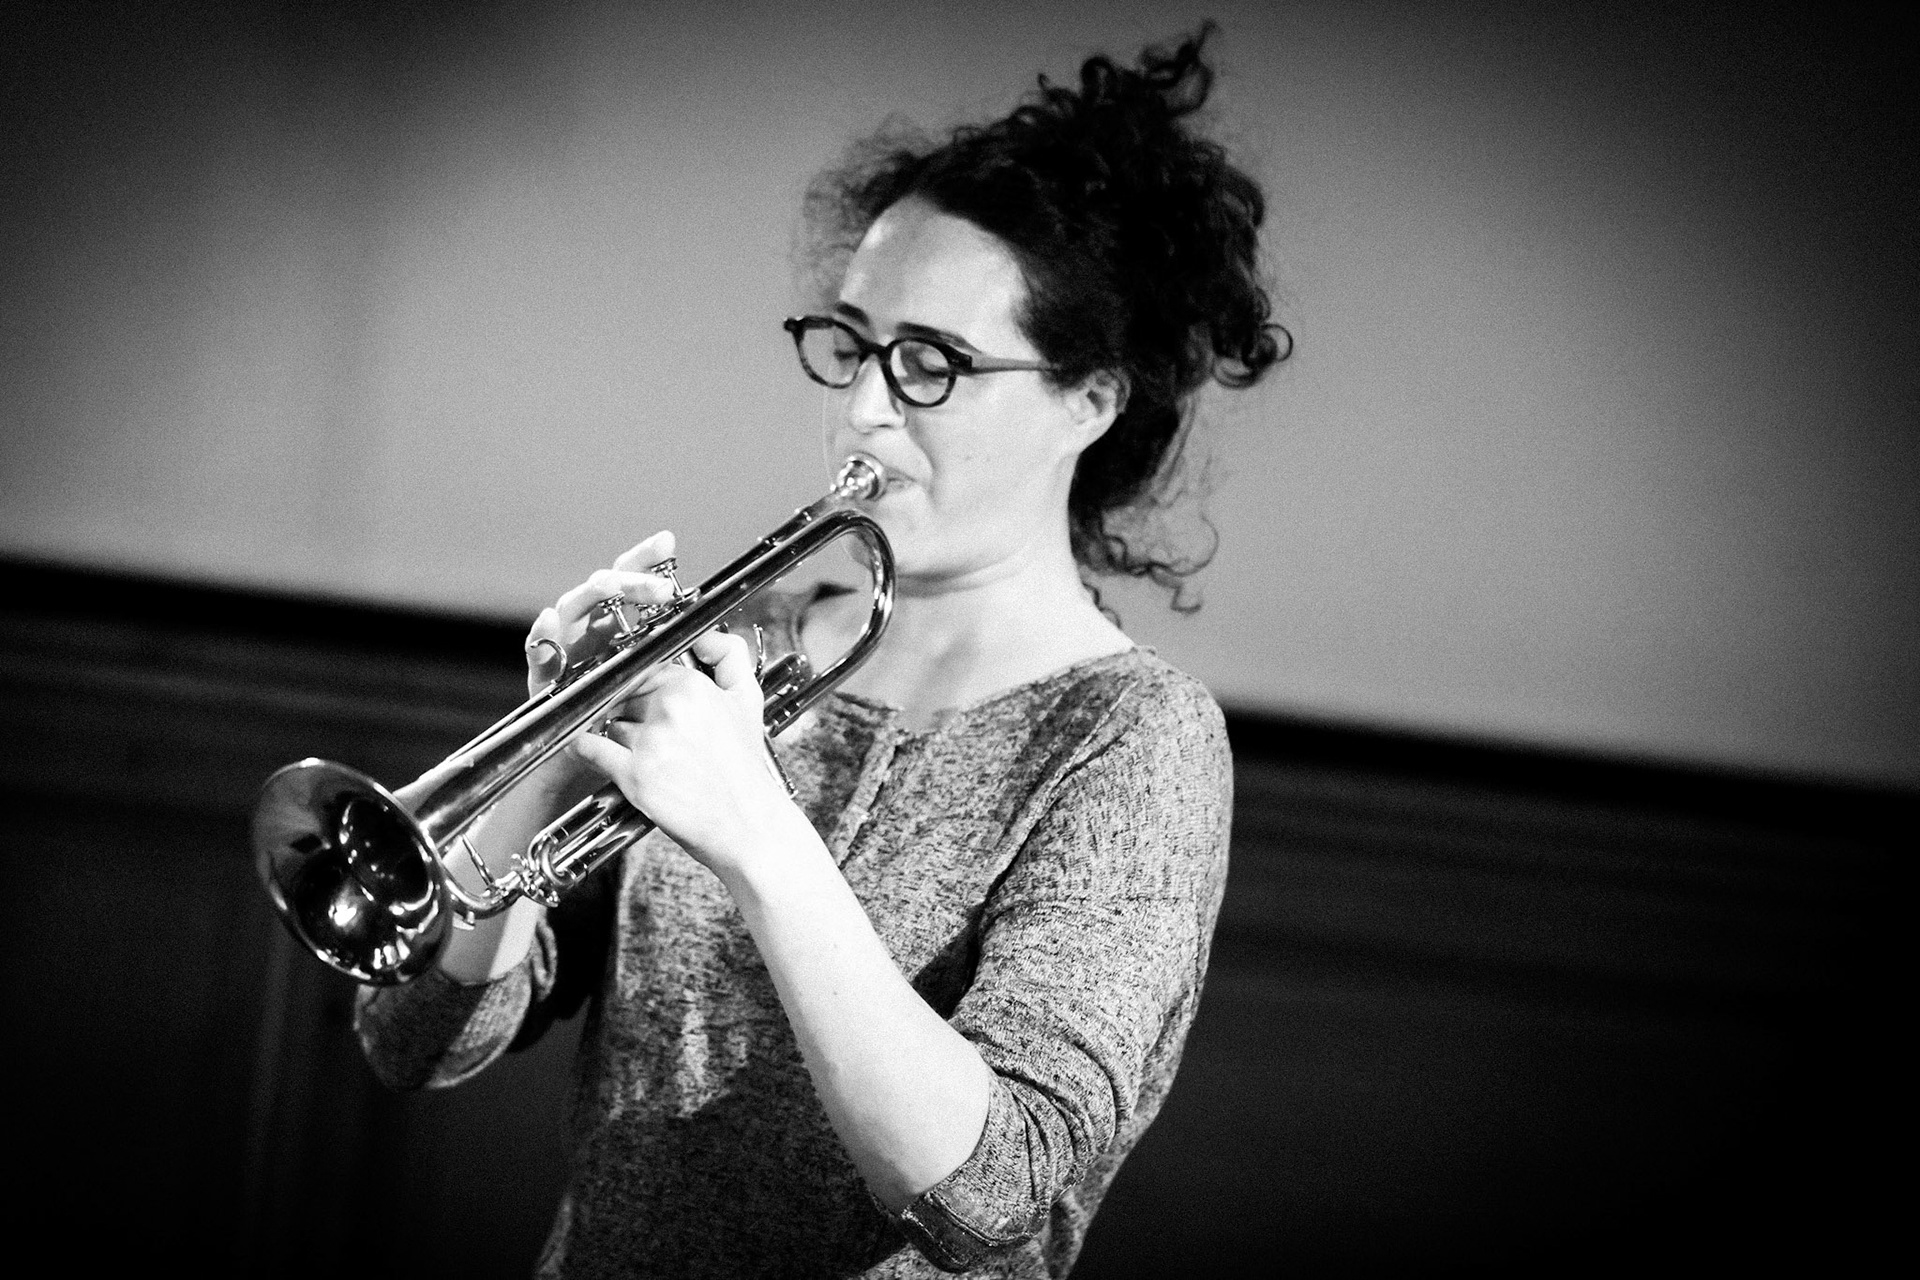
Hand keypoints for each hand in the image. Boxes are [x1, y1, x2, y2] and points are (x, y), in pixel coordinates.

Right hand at [518, 531, 682, 796]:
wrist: (603, 773)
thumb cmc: (641, 732)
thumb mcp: (681, 696)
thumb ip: (702, 664)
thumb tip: (718, 634)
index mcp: (627, 628)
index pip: (635, 584)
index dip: (648, 561)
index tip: (667, 543)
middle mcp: (596, 631)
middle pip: (605, 588)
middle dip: (629, 579)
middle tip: (657, 586)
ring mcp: (569, 652)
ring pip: (571, 607)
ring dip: (591, 596)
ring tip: (611, 590)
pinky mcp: (545, 680)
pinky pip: (538, 654)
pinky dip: (542, 640)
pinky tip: (550, 629)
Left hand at [571, 628, 797, 874]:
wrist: (748, 825)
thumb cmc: (746, 768)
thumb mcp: (748, 700)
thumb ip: (730, 655)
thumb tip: (706, 636)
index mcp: (693, 686)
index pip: (647, 670)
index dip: (643, 686)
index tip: (644, 699)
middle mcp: (669, 709)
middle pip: (625, 696)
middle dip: (631, 711)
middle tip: (649, 731)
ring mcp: (649, 742)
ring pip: (611, 723)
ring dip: (619, 736)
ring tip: (646, 755)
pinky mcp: (633, 775)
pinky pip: (591, 749)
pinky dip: (584, 748)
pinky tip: (588, 750)